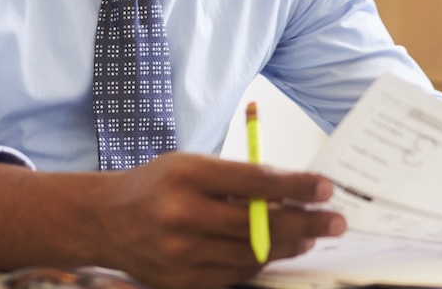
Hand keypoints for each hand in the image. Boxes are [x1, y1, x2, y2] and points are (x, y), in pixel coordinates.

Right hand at [92, 152, 344, 288]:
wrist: (106, 222)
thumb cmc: (156, 185)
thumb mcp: (193, 165)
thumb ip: (238, 178)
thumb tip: (292, 191)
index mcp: (187, 176)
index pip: (256, 182)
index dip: (297, 187)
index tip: (326, 188)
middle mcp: (182, 216)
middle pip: (260, 224)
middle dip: (306, 222)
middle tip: (336, 220)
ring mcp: (181, 255)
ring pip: (252, 254)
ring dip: (289, 245)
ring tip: (310, 235)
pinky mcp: (182, 283)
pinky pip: (235, 275)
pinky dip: (259, 262)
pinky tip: (275, 249)